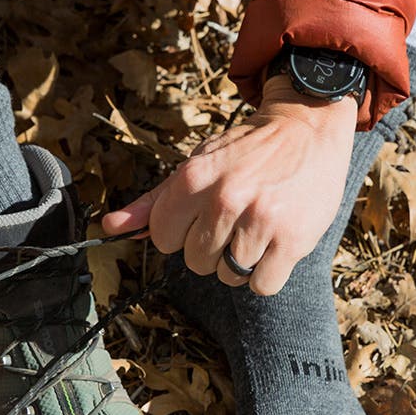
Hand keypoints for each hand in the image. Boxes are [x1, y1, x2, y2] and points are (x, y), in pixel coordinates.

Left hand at [102, 78, 357, 294]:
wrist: (306, 129)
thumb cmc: (245, 151)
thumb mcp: (195, 165)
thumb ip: (153, 201)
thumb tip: (109, 227)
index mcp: (194, 179)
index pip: (162, 239)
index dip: (180, 234)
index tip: (200, 218)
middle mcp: (224, 199)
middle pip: (195, 262)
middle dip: (212, 249)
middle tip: (234, 220)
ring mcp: (260, 220)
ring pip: (228, 276)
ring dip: (241, 261)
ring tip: (257, 229)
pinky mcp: (292, 239)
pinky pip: (261, 285)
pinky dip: (265, 274)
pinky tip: (273, 245)